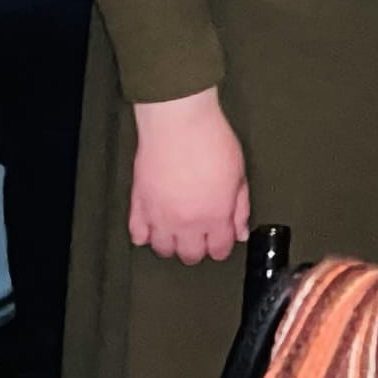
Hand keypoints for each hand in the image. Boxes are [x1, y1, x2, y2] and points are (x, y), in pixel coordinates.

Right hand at [130, 89, 249, 262]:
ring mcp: (160, 216)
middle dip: (197, 248)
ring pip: (162, 249)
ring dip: (171, 243)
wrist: (178, 122)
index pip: (219, 250)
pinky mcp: (139, 204)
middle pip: (190, 255)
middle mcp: (187, 222)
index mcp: (215, 215)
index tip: (221, 240)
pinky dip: (144, 234)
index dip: (222, 246)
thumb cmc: (210, 140)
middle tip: (199, 235)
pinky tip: (154, 225)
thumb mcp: (239, 173)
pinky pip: (137, 234)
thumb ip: (240, 207)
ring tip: (177, 231)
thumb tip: (240, 230)